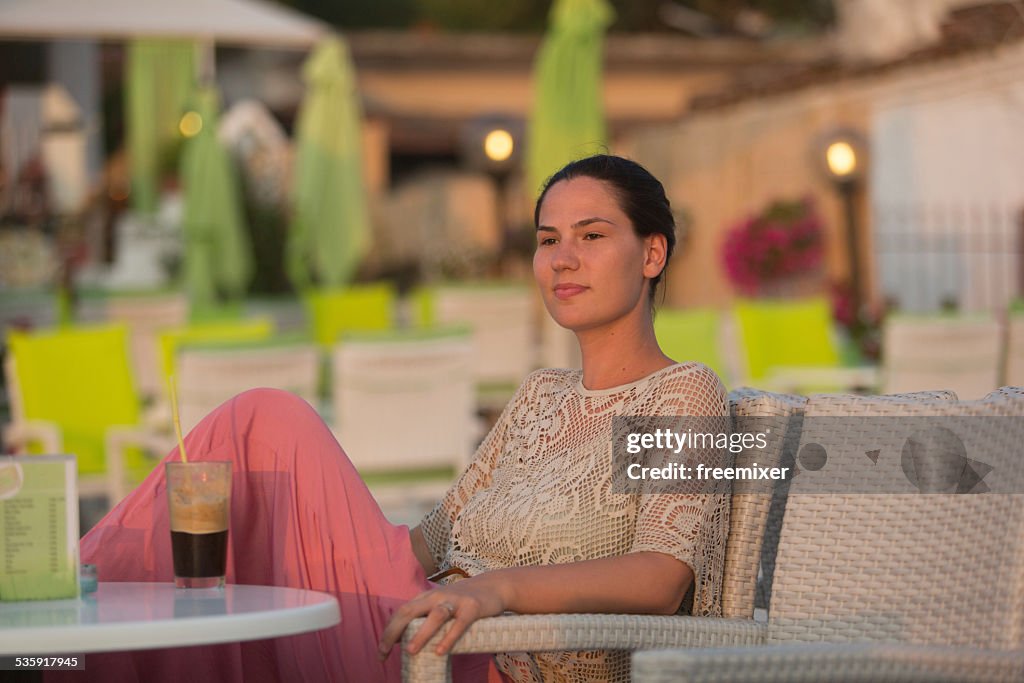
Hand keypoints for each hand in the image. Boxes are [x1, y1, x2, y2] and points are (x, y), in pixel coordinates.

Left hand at [378, 573, 508, 659]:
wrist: (494, 586)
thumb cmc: (463, 600)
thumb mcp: (441, 604)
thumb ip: (425, 617)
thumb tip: (403, 640)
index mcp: (427, 597)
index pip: (401, 612)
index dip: (388, 630)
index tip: (381, 652)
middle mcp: (438, 596)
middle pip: (411, 611)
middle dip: (394, 631)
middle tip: (384, 651)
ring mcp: (456, 601)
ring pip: (435, 616)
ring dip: (421, 633)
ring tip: (410, 651)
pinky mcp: (473, 608)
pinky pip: (460, 624)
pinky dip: (449, 637)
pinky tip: (441, 651)